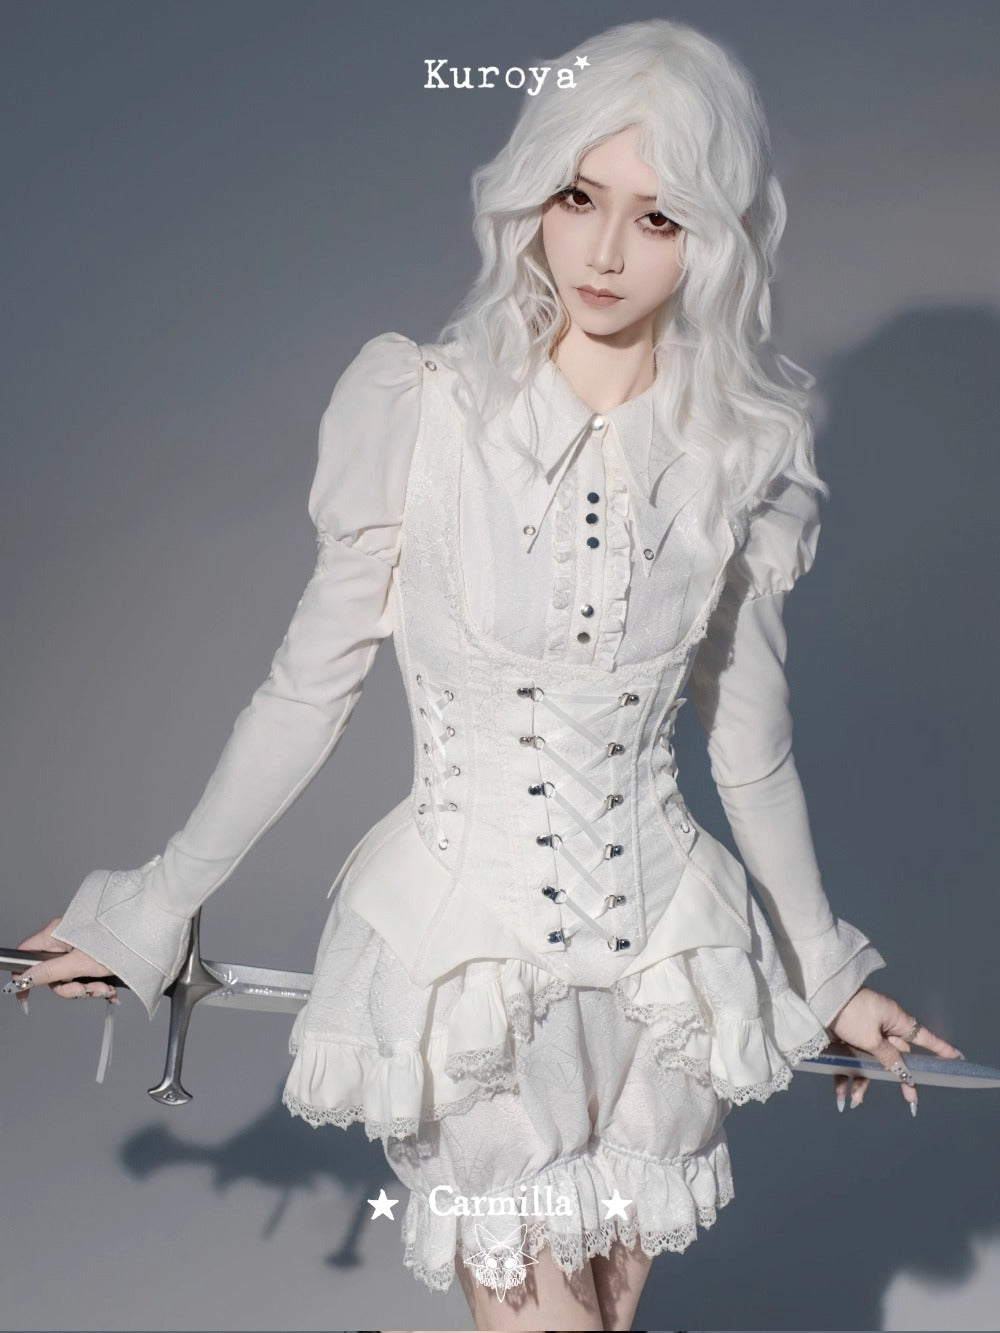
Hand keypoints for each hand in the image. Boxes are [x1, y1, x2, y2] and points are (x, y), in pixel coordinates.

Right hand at [8, 916, 117, 1009]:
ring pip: (72, 975)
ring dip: (88, 987)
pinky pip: (86, 971)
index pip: (26, 955)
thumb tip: (24, 978)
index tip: (26, 997)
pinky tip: (110, 987)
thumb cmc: (119, 942)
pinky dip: (97, 982)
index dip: (23, 976)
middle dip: (71, 987)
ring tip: (106, 988)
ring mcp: (80, 943)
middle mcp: (66, 936)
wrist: (150, 930)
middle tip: (86, 989)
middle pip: (52, 972)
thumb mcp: (80, 963)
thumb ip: (50, 972)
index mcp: (56, 934)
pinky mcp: (94, 950)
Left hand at [825, 985, 962, 1114]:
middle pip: (896, 1057)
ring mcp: (864, 1033)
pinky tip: (840, 1097)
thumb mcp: (871, 1038)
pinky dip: (846, 1078)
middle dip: (898, 1079)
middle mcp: (882, 1028)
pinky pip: (850, 1062)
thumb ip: (889, 1057)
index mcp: (895, 1021)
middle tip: (911, 1102)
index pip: (925, 1038)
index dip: (941, 1049)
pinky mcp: (846, 1039)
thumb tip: (905, 1071)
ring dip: (863, 1083)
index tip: (958, 1059)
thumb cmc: (850, 1013)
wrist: (817, 999)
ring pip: (870, 1063)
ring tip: (855, 1101)